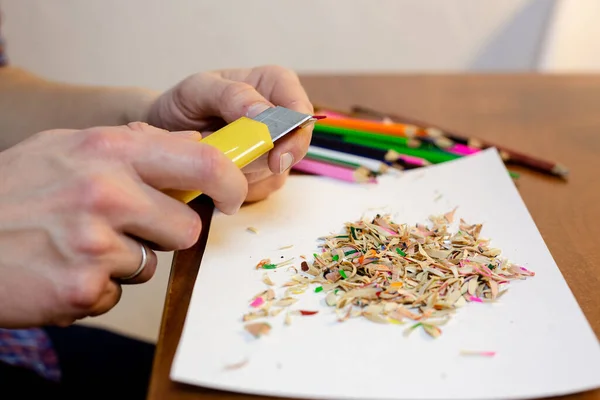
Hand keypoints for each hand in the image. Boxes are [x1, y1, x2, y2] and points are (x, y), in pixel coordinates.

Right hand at [0, 122, 246, 327]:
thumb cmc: (13, 191)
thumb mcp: (67, 146)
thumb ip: (133, 144)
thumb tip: (193, 143)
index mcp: (108, 151)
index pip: (202, 161)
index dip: (229, 181)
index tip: (231, 195)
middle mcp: (106, 193)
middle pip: (186, 227)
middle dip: (165, 232)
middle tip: (127, 226)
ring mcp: (94, 244)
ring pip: (151, 264)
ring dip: (124, 260)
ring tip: (78, 245)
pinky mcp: (82, 289)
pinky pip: (119, 293)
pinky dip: (97, 286)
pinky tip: (62, 267)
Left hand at [146, 65, 313, 201]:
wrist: (165, 129)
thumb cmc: (185, 102)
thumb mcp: (199, 89)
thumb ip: (231, 95)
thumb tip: (264, 114)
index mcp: (275, 85)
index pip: (301, 109)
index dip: (295, 133)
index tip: (277, 155)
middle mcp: (282, 118)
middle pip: (293, 147)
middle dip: (262, 160)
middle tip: (231, 164)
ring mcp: (276, 149)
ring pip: (276, 172)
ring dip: (244, 174)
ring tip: (214, 160)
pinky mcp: (265, 174)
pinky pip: (262, 189)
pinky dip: (238, 187)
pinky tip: (219, 174)